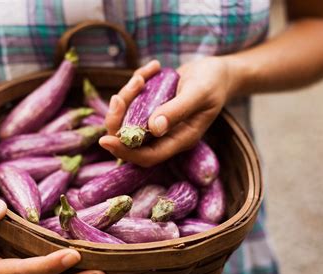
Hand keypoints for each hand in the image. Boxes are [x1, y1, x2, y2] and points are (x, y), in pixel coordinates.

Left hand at [100, 57, 233, 166]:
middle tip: (119, 97)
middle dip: (118, 119)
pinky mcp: (150, 106)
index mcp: (179, 139)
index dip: (125, 152)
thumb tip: (153, 128)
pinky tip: (153, 67)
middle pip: (129, 139)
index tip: (105, 140)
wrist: (217, 72)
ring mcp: (156, 120)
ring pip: (127, 117)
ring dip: (127, 96)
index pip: (147, 156)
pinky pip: (133, 99)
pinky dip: (136, 82)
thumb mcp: (199, 93)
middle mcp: (165, 134)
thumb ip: (177, 110)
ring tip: (142, 76)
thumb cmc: (213, 83)